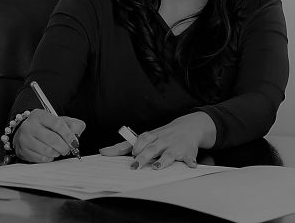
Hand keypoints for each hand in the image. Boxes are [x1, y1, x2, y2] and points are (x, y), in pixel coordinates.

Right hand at [13, 109, 85, 162]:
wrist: (26, 131)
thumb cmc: (46, 126)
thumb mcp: (60, 120)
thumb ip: (73, 125)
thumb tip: (77, 135)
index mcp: (40, 116)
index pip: (57, 124)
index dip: (68, 135)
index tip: (74, 142)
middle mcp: (30, 126)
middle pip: (52, 139)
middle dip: (64, 146)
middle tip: (69, 149)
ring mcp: (25, 139)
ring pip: (46, 150)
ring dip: (57, 153)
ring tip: (59, 151)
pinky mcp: (23, 151)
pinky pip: (40, 159)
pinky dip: (49, 158)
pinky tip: (51, 154)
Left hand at [100, 112, 215, 169]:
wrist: (190, 127)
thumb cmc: (163, 135)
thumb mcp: (147, 137)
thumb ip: (126, 145)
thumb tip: (103, 151)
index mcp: (152, 136)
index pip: (141, 139)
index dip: (135, 146)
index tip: (130, 153)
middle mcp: (163, 140)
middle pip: (152, 148)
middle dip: (144, 157)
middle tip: (136, 166)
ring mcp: (175, 146)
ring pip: (168, 153)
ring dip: (163, 160)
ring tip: (157, 167)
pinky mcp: (187, 152)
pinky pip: (189, 156)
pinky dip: (190, 161)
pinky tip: (191, 165)